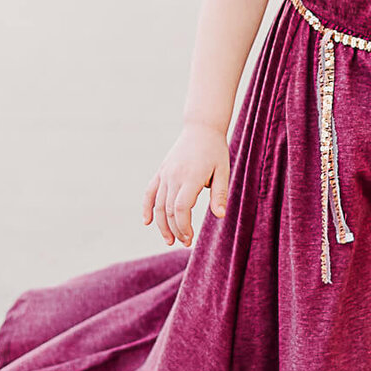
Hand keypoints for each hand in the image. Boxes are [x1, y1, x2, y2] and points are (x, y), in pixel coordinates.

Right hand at [142, 121, 229, 246]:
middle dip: (176, 230)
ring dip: (162, 225)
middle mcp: (174, 176)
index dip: (183, 227)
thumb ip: (220, 194)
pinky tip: (147, 222)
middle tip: (186, 242)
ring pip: (158, 204)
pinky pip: (150, 192)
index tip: (190, 238)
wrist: (201, 128)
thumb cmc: (215, 151)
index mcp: (191, 177)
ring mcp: (165, 174)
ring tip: (170, 240)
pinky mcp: (161, 172)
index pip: (181, 209)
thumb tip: (220, 215)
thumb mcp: (223, 171)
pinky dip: (146, 208)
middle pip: (168, 210)